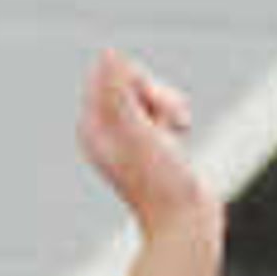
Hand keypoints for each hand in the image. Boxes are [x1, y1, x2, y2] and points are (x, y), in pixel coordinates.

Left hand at [76, 48, 211, 237]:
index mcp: (92, 128)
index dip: (138, 82)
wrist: (184, 222)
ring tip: (179, 129)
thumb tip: (108, 54)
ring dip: (170, 103)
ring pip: (150, 93)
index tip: (149, 112)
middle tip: (170, 121)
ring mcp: (127, 138)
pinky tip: (181, 135)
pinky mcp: (150, 143)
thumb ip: (118, 92)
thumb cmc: (160, 182)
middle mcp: (105, 132)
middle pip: (131, 80)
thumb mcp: (137, 131)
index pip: (110, 73)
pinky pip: (162, 109)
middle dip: (157, 93)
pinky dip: (175, 116)